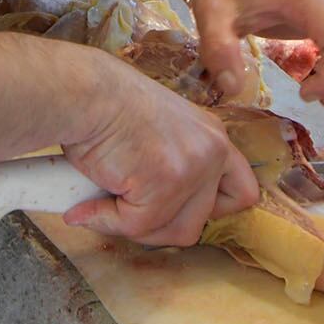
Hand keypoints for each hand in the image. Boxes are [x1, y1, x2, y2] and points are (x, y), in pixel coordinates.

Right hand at [60, 56, 256, 247]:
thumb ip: (170, 165)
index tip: (176, 208)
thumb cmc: (104, 105)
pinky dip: (106, 220)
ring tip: (103, 205)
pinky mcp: (166, 183)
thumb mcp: (155, 132)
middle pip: (201, 221)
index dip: (210, 210)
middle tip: (126, 210)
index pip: (242, 192)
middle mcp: (212, 150)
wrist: (81, 91)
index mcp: (212, 136)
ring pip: (173, 232)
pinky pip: (135, 225)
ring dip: (134, 227)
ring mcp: (192, 168)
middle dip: (159, 224)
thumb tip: (157, 217)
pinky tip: (87, 204)